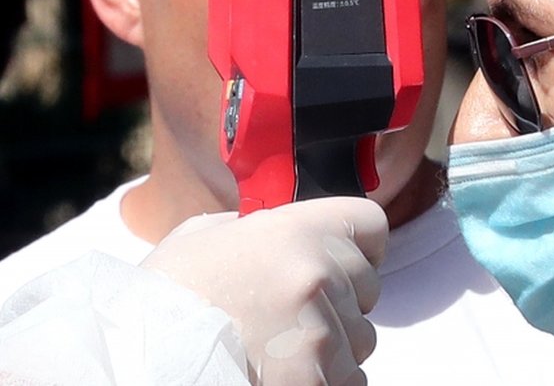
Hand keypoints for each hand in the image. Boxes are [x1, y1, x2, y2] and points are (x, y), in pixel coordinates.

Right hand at [140, 197, 388, 384]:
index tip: (335, 260)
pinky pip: (352, 378)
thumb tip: (284, 230)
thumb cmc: (164, 300)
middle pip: (369, 286)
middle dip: (340, 299)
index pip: (372, 225)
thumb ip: (258, 228)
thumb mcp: (204, 238)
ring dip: (334, 344)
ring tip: (278, 348)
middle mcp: (317, 278)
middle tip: (289, 312)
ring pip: (363, 338)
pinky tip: (283, 374)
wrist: (139, 364)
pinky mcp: (319, 382)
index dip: (356, 244)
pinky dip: (327, 380)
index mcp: (295, 231)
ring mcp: (321, 335)